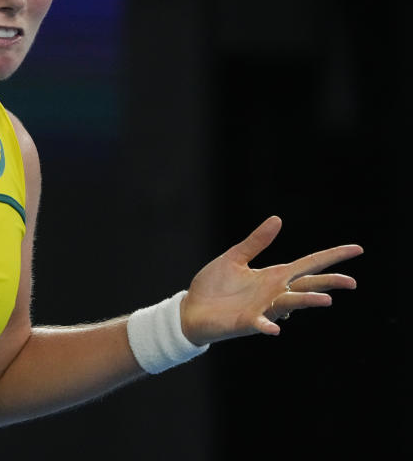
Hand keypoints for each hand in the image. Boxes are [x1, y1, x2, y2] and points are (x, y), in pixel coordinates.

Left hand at [180, 216, 361, 344]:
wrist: (191, 309)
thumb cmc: (214, 286)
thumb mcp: (235, 258)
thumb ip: (256, 242)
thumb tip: (277, 219)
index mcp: (273, 276)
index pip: (308, 264)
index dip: (332, 257)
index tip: (357, 249)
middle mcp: (273, 293)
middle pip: (307, 285)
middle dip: (329, 283)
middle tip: (352, 282)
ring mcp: (262, 309)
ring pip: (289, 304)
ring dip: (306, 301)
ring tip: (326, 300)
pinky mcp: (245, 321)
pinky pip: (260, 323)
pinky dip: (268, 325)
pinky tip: (275, 328)